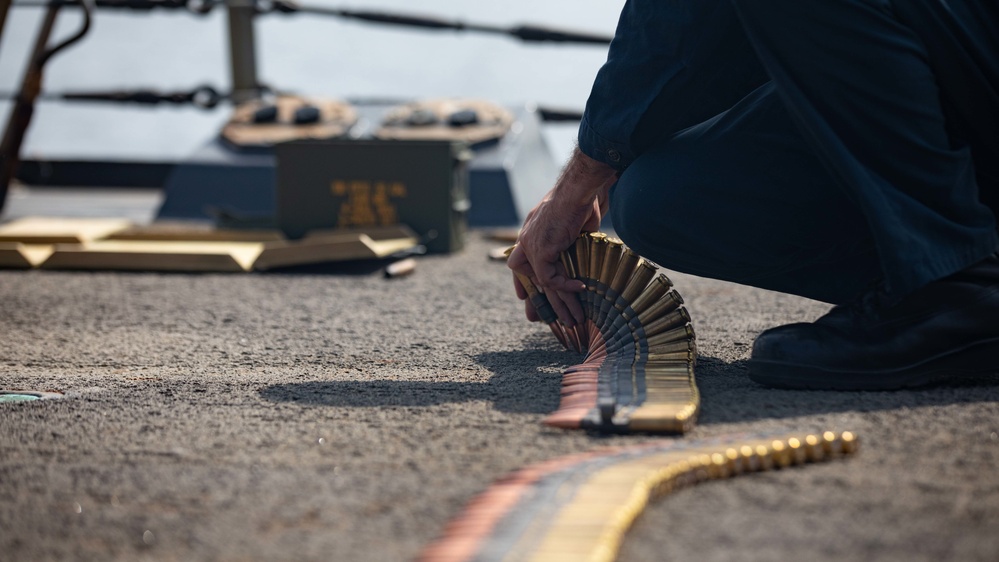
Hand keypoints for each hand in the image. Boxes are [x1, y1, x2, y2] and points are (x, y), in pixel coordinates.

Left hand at [507, 147, 617, 325]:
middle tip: (542, 320)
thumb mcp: (575, 225)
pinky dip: (566, 286)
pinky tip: (582, 289)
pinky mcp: (540, 252)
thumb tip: (584, 251)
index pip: (519, 262)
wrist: (578, 190)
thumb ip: (573, 241)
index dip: (522, 281)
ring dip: (561, 303)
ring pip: (543, 284)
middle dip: (538, 302)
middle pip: (529, 278)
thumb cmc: (581, 201)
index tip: (523, 297)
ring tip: (573, 318)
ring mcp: (531, 246)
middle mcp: (527, 240)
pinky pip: (550, 279)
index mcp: (531, 232)